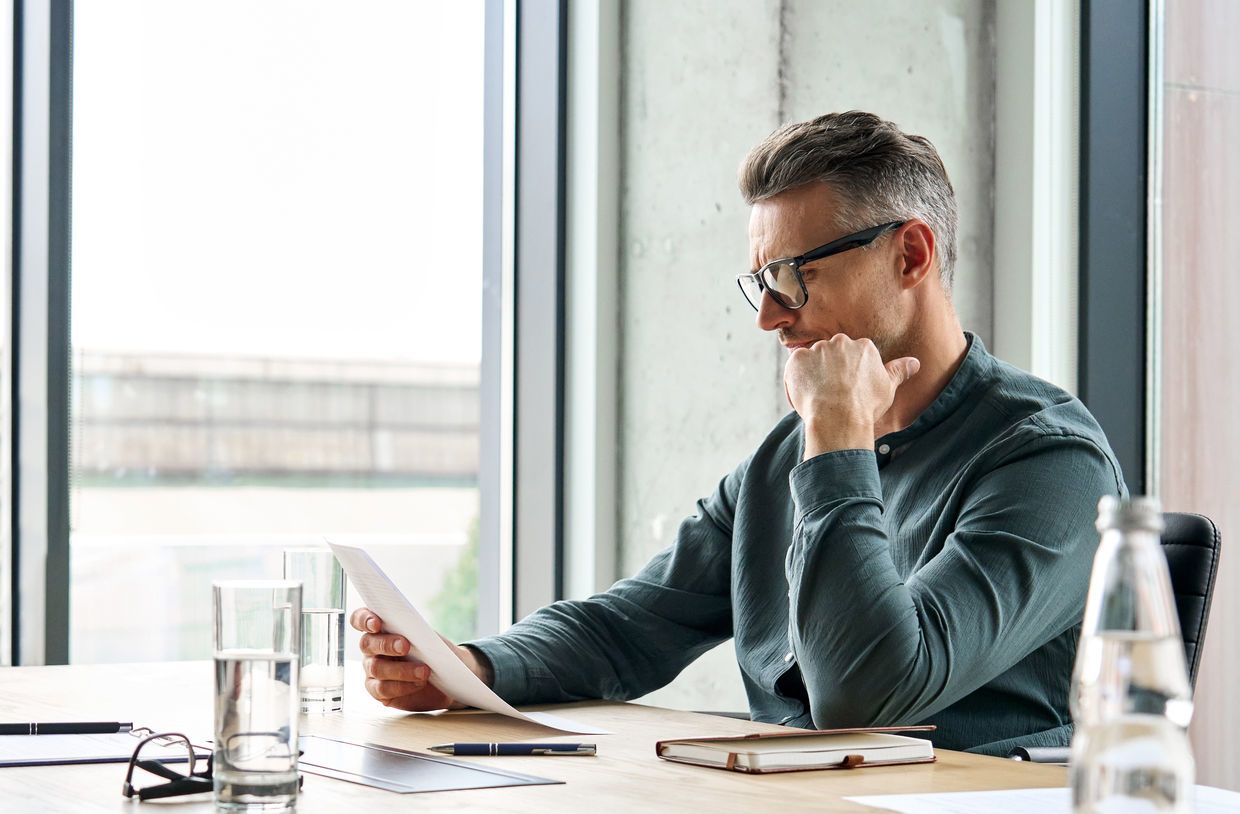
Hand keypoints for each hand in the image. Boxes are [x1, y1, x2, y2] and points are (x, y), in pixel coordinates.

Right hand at [350, 607, 493, 710]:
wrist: (444, 679)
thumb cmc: (433, 652)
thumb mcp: (429, 638)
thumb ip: (417, 630)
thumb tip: (415, 629)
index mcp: (380, 628)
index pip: (360, 619)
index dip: (364, 619)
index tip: (376, 624)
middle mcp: (371, 648)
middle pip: (367, 643)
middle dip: (386, 644)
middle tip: (405, 646)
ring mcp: (371, 669)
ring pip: (376, 668)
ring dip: (401, 669)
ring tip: (424, 671)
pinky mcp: (377, 691)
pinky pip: (382, 689)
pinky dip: (402, 686)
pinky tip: (418, 684)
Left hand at [783, 334, 919, 457]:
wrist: (839, 418)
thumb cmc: (865, 406)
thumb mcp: (888, 387)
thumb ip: (899, 370)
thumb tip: (915, 362)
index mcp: (863, 346)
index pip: (852, 355)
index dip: (848, 374)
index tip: (847, 388)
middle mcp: (840, 342)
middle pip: (831, 354)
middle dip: (830, 370)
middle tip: (831, 392)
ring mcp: (818, 349)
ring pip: (812, 359)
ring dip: (813, 374)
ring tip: (818, 396)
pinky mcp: (798, 358)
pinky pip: (795, 366)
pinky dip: (797, 378)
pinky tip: (806, 394)